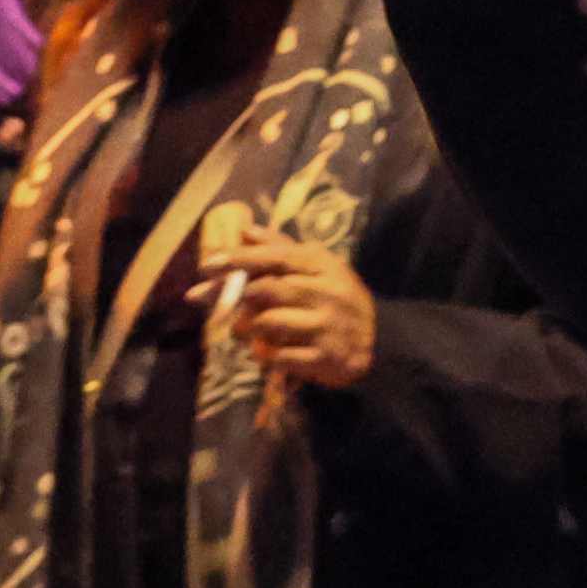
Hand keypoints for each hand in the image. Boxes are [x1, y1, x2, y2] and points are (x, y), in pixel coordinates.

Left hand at [199, 208, 375, 394]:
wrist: (380, 340)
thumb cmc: (338, 298)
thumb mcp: (319, 267)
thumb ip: (282, 249)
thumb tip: (246, 230)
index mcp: (321, 265)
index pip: (274, 257)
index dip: (239, 259)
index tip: (207, 265)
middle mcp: (325, 292)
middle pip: (266, 290)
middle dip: (233, 298)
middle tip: (210, 305)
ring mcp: (326, 326)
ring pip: (269, 323)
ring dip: (246, 329)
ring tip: (240, 331)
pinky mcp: (324, 357)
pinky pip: (281, 357)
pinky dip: (265, 356)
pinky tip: (264, 354)